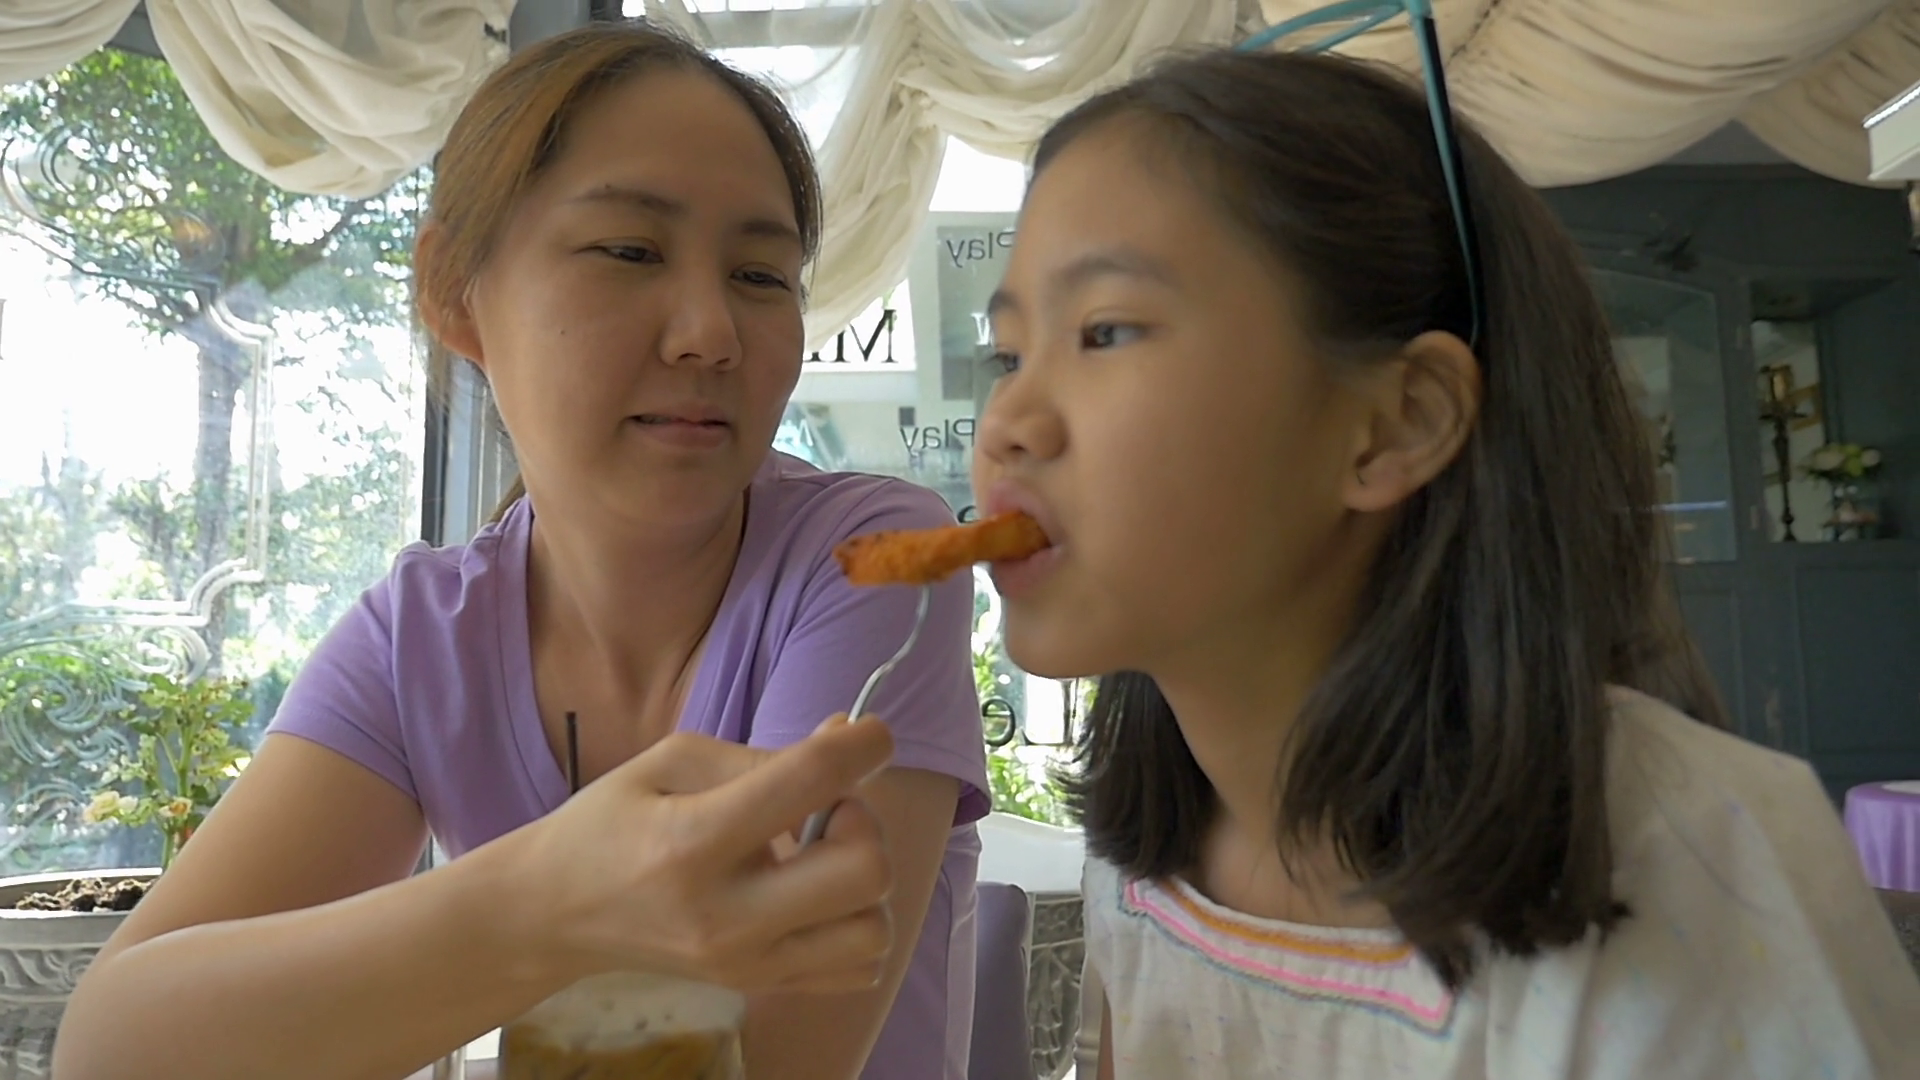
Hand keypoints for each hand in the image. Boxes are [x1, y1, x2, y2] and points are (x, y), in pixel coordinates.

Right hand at [505, 715, 895, 994]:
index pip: (811, 783)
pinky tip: (814, 895)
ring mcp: (747, 963)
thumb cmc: (610, 824)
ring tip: (819, 856)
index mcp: (694, 841)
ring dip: (865, 881)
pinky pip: (857, 968)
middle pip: (865, 871)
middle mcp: (727, 914)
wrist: (556, 914)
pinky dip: (854, 924)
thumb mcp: (670, 762)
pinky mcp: (760, 986)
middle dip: (863, 821)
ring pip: (873, 930)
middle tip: (825, 807)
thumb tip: (849, 736)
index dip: (863, 745)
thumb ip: (765, 753)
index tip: (870, 732)